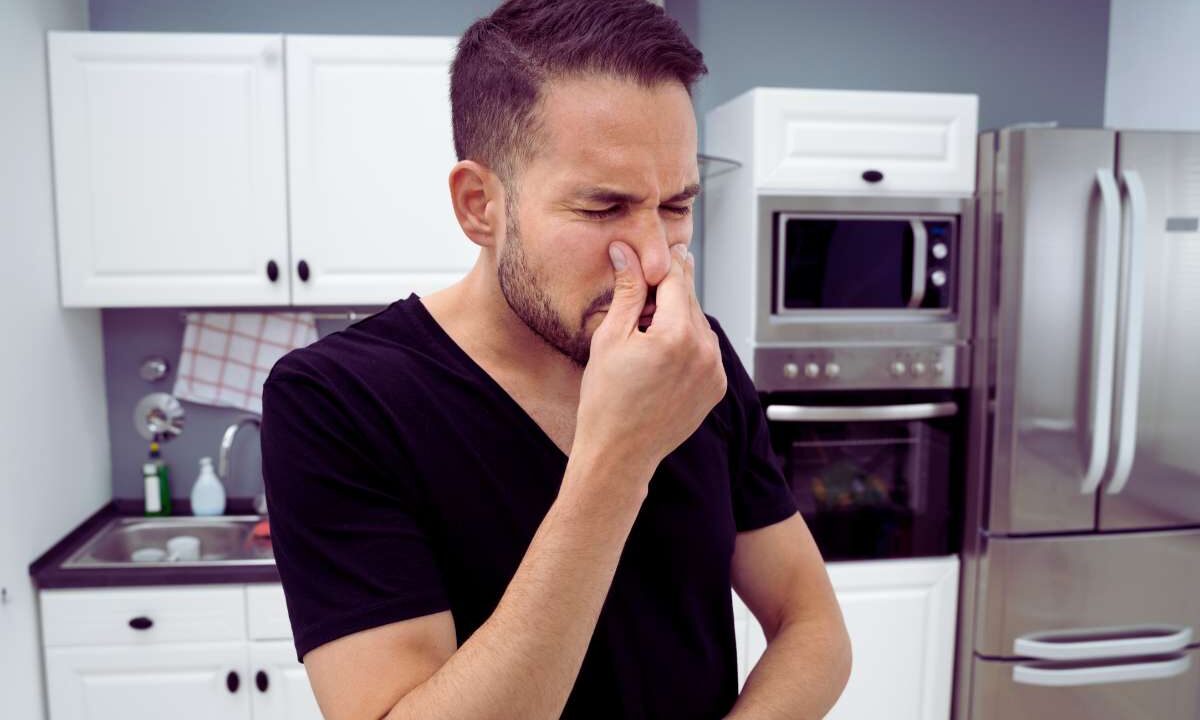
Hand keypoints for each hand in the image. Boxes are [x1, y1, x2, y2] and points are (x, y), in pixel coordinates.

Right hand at [573, 241, 727, 484]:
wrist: (620, 453)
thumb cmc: (607, 400)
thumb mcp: (610, 338)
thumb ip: (627, 291)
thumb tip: (626, 252)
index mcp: (677, 334)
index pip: (674, 278)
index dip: (658, 263)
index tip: (648, 253)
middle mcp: (705, 350)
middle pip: (688, 298)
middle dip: (664, 292)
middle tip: (637, 302)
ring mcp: (715, 370)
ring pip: (697, 323)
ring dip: (675, 319)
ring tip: (644, 339)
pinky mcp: (717, 386)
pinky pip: (704, 349)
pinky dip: (686, 344)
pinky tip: (658, 360)